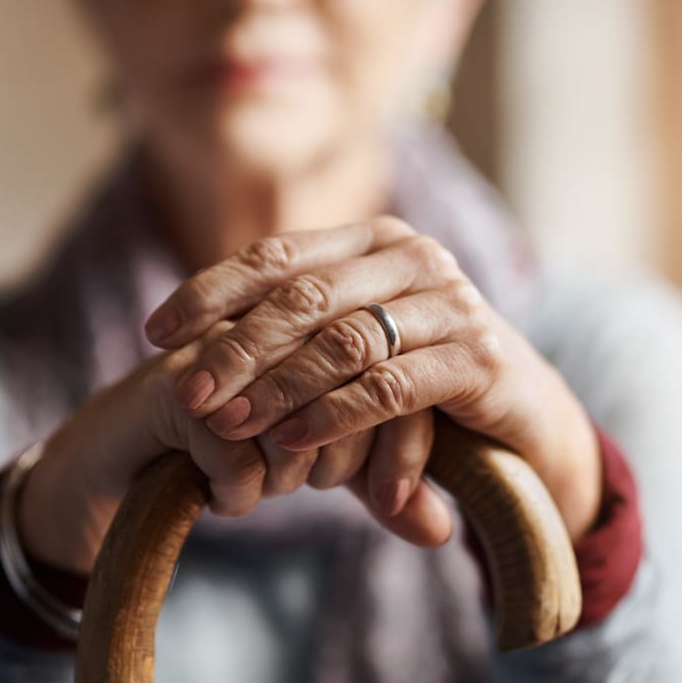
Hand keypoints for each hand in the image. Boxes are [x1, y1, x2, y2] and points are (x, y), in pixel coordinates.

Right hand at [16, 320, 449, 577]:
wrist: (121, 460)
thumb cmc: (231, 452)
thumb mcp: (322, 468)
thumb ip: (385, 489)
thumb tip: (444, 532)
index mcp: (322, 325)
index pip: (397, 375)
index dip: (403, 448)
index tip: (386, 498)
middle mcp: (276, 325)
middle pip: (354, 394)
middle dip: (343, 462)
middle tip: (309, 487)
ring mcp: (223, 350)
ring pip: (296, 422)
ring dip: (289, 476)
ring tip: (267, 491)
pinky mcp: (176, 389)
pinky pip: (236, 451)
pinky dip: (239, 492)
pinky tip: (226, 501)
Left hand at [143, 216, 601, 540]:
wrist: (525, 421)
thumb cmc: (420, 384)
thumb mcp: (352, 352)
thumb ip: (290, 341)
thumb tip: (183, 355)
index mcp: (375, 241)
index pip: (277, 256)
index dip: (210, 291)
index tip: (156, 333)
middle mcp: (414, 258)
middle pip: (303, 297)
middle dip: (234, 348)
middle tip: (185, 393)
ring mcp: (451, 303)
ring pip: (342, 340)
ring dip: (276, 387)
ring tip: (228, 424)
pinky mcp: (477, 359)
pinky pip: (389, 386)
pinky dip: (333, 415)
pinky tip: (289, 441)